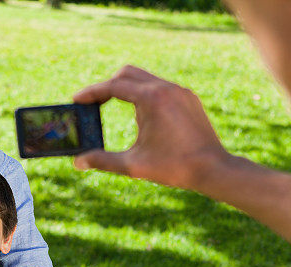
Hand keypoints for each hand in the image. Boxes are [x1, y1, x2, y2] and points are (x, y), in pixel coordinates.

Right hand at [73, 65, 229, 189]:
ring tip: (120, 113)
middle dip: (108, 87)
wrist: (213, 169)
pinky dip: (146, 97)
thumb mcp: (134, 165)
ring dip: (128, 91)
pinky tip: (145, 119)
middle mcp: (166, 88)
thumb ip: (103, 161)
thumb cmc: (174, 167)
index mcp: (151, 99)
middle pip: (127, 74)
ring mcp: (180, 91)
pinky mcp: (189, 98)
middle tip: (94, 103)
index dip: (91, 93)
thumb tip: (78, 162)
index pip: (113, 86)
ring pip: (145, 80)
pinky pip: (161, 88)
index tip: (77, 100)